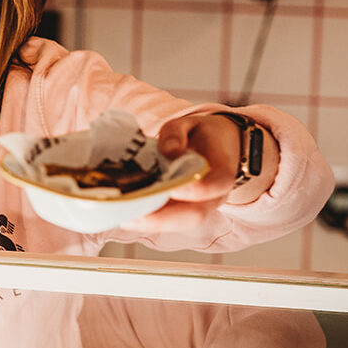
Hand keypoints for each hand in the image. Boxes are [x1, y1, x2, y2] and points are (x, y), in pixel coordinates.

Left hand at [129, 112, 276, 232]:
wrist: (219, 147)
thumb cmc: (203, 136)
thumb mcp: (190, 123)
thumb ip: (176, 133)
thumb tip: (167, 151)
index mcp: (223, 170)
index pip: (217, 184)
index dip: (196, 189)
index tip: (172, 188)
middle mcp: (215, 196)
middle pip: (195, 215)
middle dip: (164, 217)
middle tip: (134, 213)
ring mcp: (200, 208)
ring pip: (179, 223)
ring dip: (151, 222)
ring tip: (124, 216)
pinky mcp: (184, 212)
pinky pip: (168, 221)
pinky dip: (147, 220)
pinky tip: (127, 214)